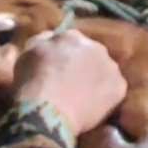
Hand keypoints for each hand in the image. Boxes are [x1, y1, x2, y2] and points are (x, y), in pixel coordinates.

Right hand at [12, 29, 127, 135]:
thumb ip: (42, 42)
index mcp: (72, 36)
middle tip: (71, 82)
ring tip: (83, 96)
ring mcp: (110, 65)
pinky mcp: (119, 86)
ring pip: (104, 70)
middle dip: (82, 64)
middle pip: (90, 53)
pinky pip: (113, 89)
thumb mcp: (27, 54)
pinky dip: (105, 96)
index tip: (58, 67)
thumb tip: (50, 38)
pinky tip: (93, 106)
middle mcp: (95, 45)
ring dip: (96, 78)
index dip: (64, 55)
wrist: (48, 111)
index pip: (70, 41)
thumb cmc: (32, 83)